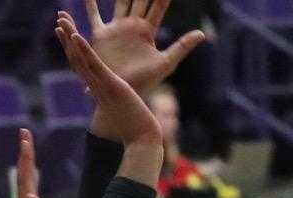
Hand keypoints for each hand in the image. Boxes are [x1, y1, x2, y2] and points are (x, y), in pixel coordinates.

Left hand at [0, 129, 48, 197]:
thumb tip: (33, 196)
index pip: (26, 178)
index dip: (26, 156)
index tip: (25, 135)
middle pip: (25, 178)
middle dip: (26, 156)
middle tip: (25, 135)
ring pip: (26, 188)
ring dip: (28, 170)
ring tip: (29, 156)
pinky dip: (32, 189)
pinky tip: (33, 190)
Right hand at [55, 11, 162, 150]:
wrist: (141, 140)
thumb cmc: (134, 129)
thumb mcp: (122, 110)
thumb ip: (116, 103)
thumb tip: (115, 104)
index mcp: (99, 90)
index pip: (81, 67)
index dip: (72, 50)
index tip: (66, 35)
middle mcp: (96, 87)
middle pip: (76, 59)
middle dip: (66, 39)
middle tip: (58, 20)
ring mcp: (101, 86)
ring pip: (80, 59)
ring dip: (69, 39)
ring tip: (60, 20)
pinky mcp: (110, 85)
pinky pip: (94, 65)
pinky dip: (84, 50)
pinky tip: (76, 36)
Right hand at [83, 0, 205, 94]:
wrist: (122, 92)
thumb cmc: (145, 82)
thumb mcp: (166, 63)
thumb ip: (182, 46)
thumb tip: (202, 33)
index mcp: (148, 30)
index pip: (158, 6)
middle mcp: (132, 26)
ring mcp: (117, 29)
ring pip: (119, 2)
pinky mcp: (102, 36)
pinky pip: (94, 17)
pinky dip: (90, 5)